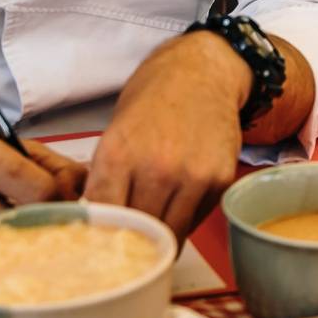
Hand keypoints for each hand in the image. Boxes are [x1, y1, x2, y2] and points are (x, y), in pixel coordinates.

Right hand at [0, 134, 85, 260]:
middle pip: (19, 225)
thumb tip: (89, 194)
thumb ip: (56, 168)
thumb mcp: (12, 147)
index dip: (60, 204)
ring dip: (20, 252)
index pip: (39, 192)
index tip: (64, 208)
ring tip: (31, 246)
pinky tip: (1, 257)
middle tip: (55, 234)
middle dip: (43, 231)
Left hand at [86, 34, 244, 240]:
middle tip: (127, 244)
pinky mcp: (220, 180)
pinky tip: (178, 204)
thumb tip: (97, 223)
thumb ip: (106, 178)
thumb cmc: (153, 99)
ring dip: (160, 237)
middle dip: (130, 240)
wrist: (200, 72)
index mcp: (119, 154)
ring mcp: (193, 176)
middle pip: (138, 231)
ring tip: (153, 232)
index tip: (100, 245)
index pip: (104, 218)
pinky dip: (185, 219)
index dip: (100, 236)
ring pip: (170, 233)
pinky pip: (196, 219)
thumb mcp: (114, 133)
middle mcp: (157, 167)